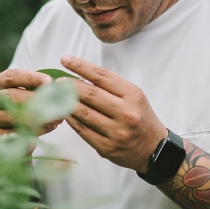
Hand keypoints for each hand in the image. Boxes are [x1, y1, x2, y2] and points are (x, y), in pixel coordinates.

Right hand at [0, 68, 61, 135]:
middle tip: (57, 103)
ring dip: (39, 117)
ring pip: (16, 116)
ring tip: (57, 117)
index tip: (49, 81)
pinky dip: (36, 130)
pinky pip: (17, 132)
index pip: (12, 76)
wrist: (12, 128)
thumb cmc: (22, 103)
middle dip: (37, 100)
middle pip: (13, 96)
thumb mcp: (25, 91)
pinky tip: (49, 127)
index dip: (31, 78)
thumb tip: (55, 87)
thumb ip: (36, 87)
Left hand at [60, 55, 166, 172]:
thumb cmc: (140, 117)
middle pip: (90, 94)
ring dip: (65, 102)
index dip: (81, 66)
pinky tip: (63, 112)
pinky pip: (82, 131)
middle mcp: (126, 113)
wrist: (154, 149)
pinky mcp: (107, 148)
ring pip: (83, 113)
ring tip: (55, 96)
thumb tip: (80, 76)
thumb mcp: (133, 97)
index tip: (65, 59)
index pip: (102, 76)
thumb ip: (110, 87)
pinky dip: (70, 120)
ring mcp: (116, 132)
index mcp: (132, 95)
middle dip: (69, 85)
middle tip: (57, 81)